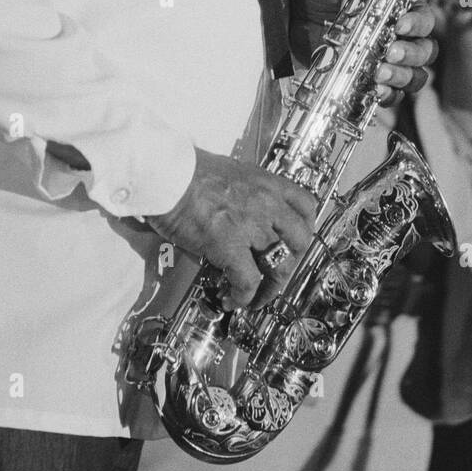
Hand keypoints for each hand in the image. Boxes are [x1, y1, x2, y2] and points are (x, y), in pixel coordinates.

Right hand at [147, 148, 316, 309]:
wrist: (165, 174)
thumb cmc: (186, 171)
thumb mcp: (229, 173)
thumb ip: (244, 194)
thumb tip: (241, 217)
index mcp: (267, 182)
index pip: (306, 206)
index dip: (305, 229)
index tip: (295, 243)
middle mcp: (266, 202)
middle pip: (299, 240)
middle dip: (291, 262)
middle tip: (276, 274)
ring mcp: (251, 224)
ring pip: (279, 265)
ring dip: (270, 288)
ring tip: (256, 297)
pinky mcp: (229, 245)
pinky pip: (248, 281)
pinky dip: (243, 296)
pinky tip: (232, 299)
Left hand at [287, 0, 437, 102]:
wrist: (288, 21)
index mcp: (394, 8)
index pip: (422, 16)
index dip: (417, 22)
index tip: (400, 24)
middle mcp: (397, 36)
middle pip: (425, 49)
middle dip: (412, 53)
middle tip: (390, 51)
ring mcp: (385, 61)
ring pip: (414, 75)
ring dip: (402, 75)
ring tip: (380, 72)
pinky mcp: (371, 81)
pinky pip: (393, 95)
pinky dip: (388, 95)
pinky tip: (375, 89)